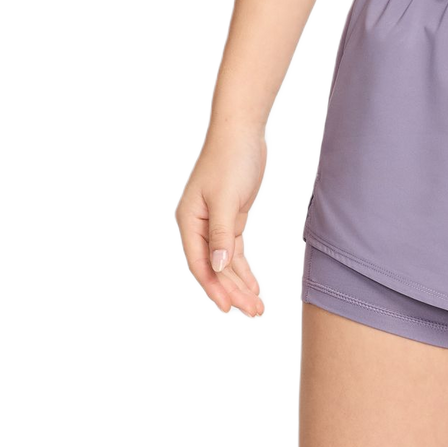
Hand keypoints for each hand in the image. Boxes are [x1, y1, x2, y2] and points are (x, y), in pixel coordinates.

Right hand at [173, 125, 268, 319]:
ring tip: (258, 308)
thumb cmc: (230, 160)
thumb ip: (222, 235)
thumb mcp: (227, 200)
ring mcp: (214, 224)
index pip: (199, 264)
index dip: (214, 288)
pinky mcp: (230, 219)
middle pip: (214, 268)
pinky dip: (244, 270)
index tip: (230, 309)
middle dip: (233, 292)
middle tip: (254, 314)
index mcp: (189, 221)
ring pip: (226, 263)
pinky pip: (235, 253)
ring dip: (241, 285)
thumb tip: (216, 267)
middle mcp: (198, 226)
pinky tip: (254, 287)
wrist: (240, 132)